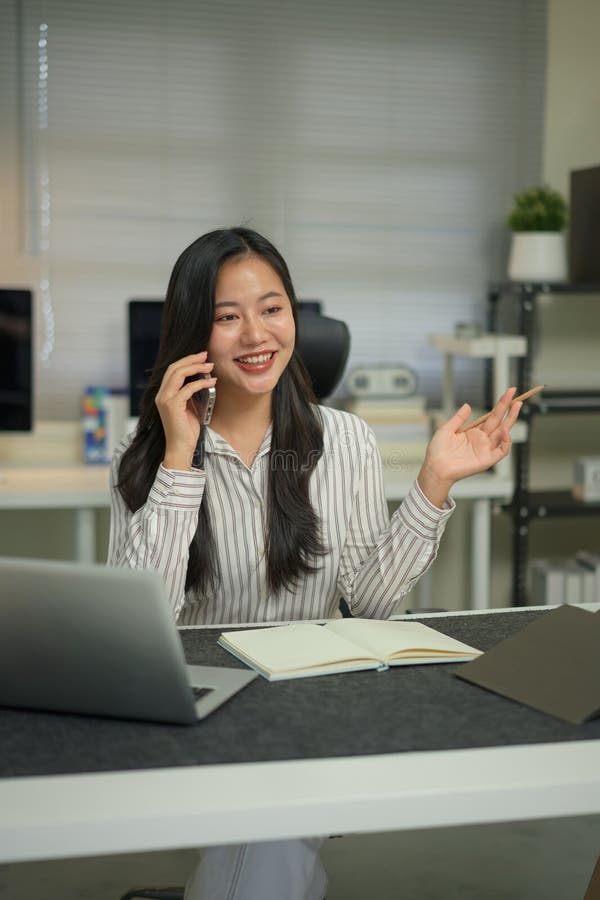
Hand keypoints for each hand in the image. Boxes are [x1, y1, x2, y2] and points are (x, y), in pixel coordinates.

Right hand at [155, 352, 216, 469]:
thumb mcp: (189, 406)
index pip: (172, 370)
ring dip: (196, 367)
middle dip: (191, 359)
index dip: (186, 360)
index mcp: (163, 394)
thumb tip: (202, 378)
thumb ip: (191, 393)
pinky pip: (188, 388)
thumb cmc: (186, 429)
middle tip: (206, 355)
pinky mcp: (172, 406)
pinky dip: (201, 383)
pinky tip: (211, 382)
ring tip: (210, 366)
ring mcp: (165, 399)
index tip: (201, 356)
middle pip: (174, 368)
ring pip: (178, 374)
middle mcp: (161, 394)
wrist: (181, 447)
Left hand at [417, 388, 521, 506]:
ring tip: (516, 406)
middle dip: (509, 408)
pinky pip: (502, 450)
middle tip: (516, 394)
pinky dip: (506, 441)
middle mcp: (482, 440)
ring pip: (504, 433)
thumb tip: (467, 405)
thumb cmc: (438, 451)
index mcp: (474, 432)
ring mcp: (486, 449)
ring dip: (511, 419)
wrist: (435, 467)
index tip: (509, 392)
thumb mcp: (446, 429)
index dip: (501, 405)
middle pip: (500, 421)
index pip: (491, 416)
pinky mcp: (487, 459)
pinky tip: (504, 429)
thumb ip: (459, 418)